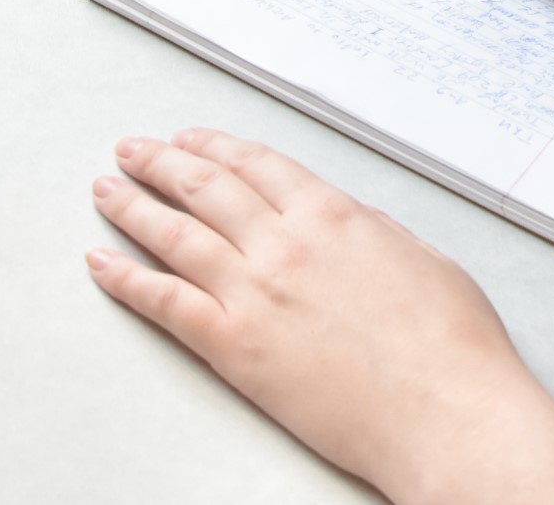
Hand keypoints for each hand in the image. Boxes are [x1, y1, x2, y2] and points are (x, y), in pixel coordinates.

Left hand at [87, 130, 553, 504]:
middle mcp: (284, 242)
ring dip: (132, 207)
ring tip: (106, 192)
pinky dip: (125, 278)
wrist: (448, 413)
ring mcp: (254, 292)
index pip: (255, 165)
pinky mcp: (234, 346)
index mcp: (331, 214)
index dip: (213, 147)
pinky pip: (164, 301)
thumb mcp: (423, 258)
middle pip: (204, 187)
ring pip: (174, 234)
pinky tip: (101, 264)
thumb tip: (347, 224)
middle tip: (132, 152)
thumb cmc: (452, 348)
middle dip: (160, 163)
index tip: (188, 139)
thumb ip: (372, 234)